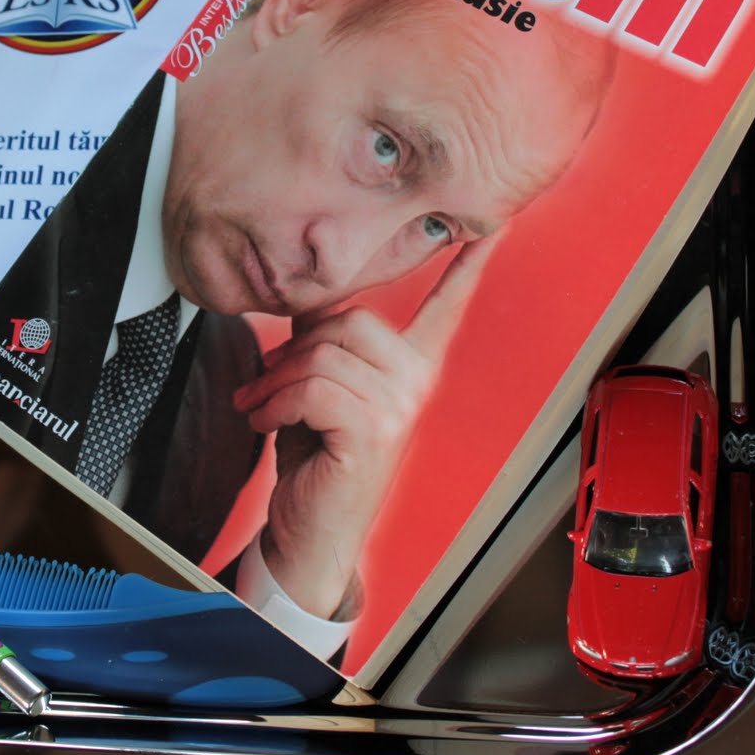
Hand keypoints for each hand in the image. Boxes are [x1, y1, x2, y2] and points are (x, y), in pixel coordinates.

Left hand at [230, 239, 494, 618]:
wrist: (308, 528)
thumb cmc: (314, 456)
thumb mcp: (319, 384)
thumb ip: (324, 339)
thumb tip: (305, 293)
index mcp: (411, 365)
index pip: (446, 307)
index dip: (468, 265)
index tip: (495, 226)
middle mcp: (416, 382)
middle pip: (351, 320)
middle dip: (295, 349)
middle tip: (265, 382)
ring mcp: (400, 407)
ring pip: (323, 356)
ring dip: (274, 382)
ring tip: (260, 405)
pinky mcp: (373, 431)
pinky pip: (312, 388)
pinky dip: (274, 403)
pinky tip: (266, 423)